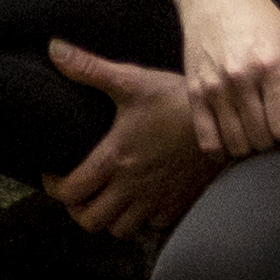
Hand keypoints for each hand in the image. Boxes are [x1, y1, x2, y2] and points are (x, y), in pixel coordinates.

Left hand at [41, 35, 265, 241]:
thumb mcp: (132, 80)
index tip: (54, 175)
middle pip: (90, 221)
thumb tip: (55, 49)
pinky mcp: (178, 204)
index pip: (70, 192)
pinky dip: (142, 218)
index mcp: (114, 159)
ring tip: (106, 198)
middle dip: (77, 210)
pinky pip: (152, 225)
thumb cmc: (176, 100)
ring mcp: (156, 200)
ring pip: (120, 230)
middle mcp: (132, 186)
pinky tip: (140, 199)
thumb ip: (89, 68)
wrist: (225, 121)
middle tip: (78, 191)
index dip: (54, 188)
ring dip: (108, 218)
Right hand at [174, 0, 279, 159]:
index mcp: (270, 65)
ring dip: (251, 147)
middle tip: (274, 122)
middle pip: (263, 141)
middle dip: (274, 140)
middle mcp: (239, 78)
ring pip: (237, 146)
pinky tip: (233, 136)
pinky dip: (223, 150)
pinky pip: (208, 142)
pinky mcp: (193, 94)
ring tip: (255, 128)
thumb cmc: (258, 18)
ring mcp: (213, 88)